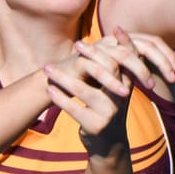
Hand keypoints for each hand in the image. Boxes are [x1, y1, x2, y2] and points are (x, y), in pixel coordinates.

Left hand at [44, 28, 174, 156]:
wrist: (108, 144)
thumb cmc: (108, 108)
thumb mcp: (116, 85)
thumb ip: (117, 62)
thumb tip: (118, 29)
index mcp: (127, 85)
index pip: (124, 60)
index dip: (110, 47)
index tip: (92, 37)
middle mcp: (122, 98)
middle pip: (107, 70)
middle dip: (89, 57)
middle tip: (73, 48)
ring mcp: (109, 113)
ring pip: (85, 90)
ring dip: (63, 78)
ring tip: (48, 70)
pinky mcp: (96, 126)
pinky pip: (74, 109)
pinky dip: (60, 98)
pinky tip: (50, 90)